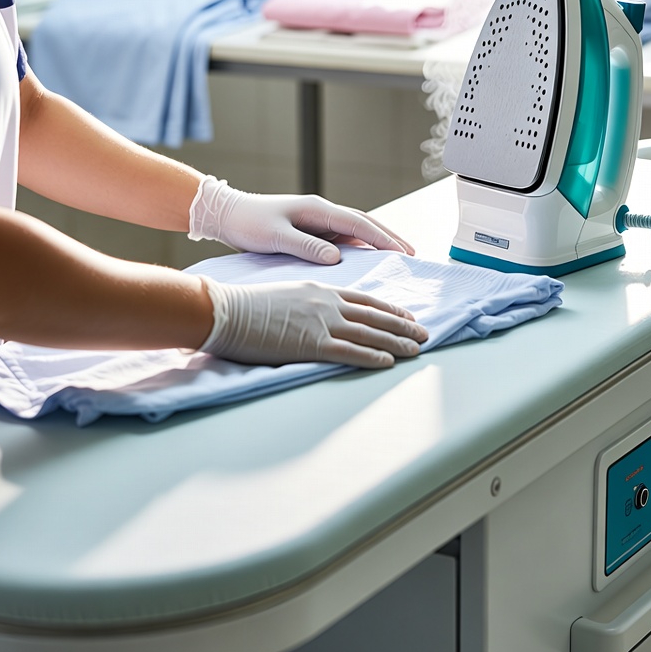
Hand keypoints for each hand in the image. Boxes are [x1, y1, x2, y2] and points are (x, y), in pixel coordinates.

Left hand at [188, 176, 414, 263]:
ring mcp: (317, 220)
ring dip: (377, 241)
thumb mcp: (276, 237)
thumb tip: (337, 259)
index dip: (383, 238)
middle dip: (389, 237)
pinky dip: (359, 246)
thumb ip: (307, 247)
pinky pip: (342, 238)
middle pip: (364, 224)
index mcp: (317, 210)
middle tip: (412, 253)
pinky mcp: (311, 230)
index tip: (403, 252)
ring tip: (397, 256)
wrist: (227, 214)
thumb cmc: (248, 223)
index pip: (359, 224)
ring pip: (355, 231)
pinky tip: (367, 259)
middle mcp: (322, 212)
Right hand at [198, 277, 428, 367]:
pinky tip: (388, 362)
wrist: (225, 309)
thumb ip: (308, 303)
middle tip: (424, 333)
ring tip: (417, 349)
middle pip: (374, 315)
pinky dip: (372, 357)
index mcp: (320, 289)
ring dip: (397, 342)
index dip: (389, 308)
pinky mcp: (311, 344)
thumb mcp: (286, 294)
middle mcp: (327, 303)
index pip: (364, 299)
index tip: (406, 314)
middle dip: (403, 325)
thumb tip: (317, 315)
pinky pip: (349, 351)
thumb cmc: (247, 305)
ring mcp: (321, 323)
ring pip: (369, 333)